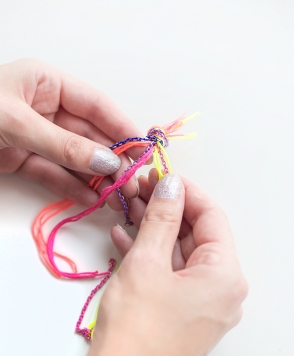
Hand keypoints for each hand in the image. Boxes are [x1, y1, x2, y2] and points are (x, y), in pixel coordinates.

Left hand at [0, 59, 142, 208]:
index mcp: (46, 84)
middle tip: (130, 184)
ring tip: (116, 199)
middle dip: (111, 162)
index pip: (95, 105)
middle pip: (89, 136)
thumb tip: (106, 162)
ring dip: (96, 180)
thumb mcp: (17, 123)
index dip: (121, 128)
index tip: (142, 151)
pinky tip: (91, 199)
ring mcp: (35, 137)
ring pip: (74, 159)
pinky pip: (53, 174)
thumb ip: (62, 144)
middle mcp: (45, 109)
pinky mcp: (22, 160)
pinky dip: (71, 188)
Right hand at [35, 172, 246, 355]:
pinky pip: (173, 276)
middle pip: (196, 236)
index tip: (160, 176)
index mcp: (225, 276)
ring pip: (181, 255)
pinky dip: (152, 257)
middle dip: (167, 210)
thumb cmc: (135, 330)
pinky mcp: (184, 316)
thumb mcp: (147, 263)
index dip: (185, 192)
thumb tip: (171, 184)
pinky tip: (126, 239)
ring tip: (129, 209)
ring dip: (156, 231)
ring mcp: (205, 306)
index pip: (211, 217)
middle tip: (140, 190)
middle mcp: (223, 291)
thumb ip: (162, 218)